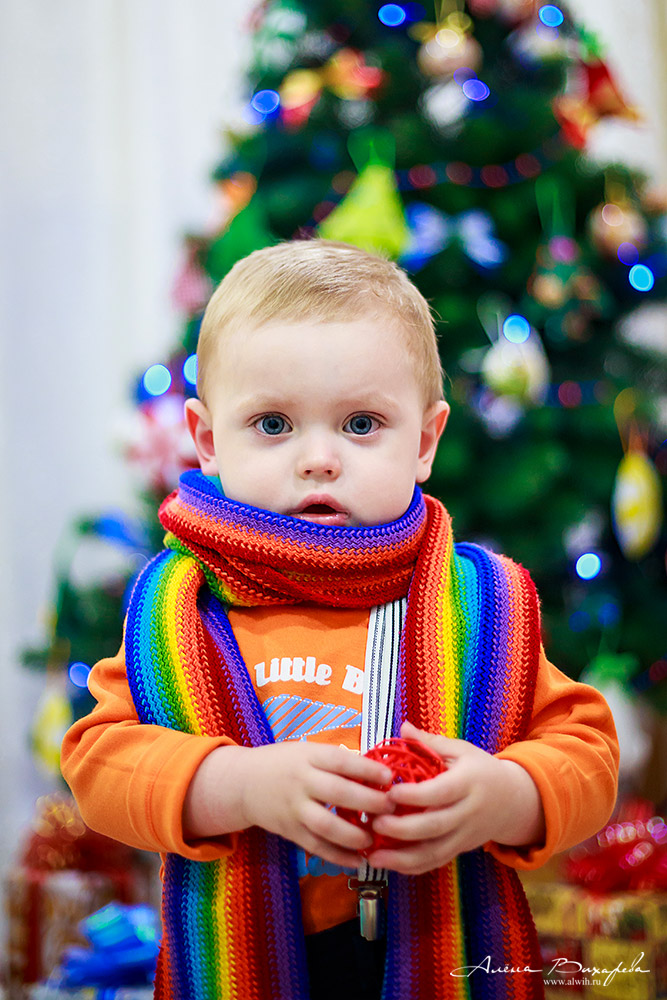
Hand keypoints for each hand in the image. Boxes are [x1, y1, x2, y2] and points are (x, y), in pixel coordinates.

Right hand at [184, 741, 394, 869]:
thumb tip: (378, 772)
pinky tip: (358, 861)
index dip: (366, 769)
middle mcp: (301, 782)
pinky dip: (338, 857)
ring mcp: (294, 809)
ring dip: (354, 835)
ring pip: (326, 826)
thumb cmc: (286, 763)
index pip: (340, 761)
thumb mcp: (308, 752)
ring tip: (374, 838)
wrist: (244, 783)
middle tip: (391, 808)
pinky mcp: (290, 832)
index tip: (389, 776)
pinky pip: (316, 847)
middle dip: (368, 802)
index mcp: (308, 757)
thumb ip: (337, 762)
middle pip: (337, 793)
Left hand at [365, 721, 544, 874]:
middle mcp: (468, 812)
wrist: (513, 800)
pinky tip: (388, 864)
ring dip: (402, 858)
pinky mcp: (460, 849)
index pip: (441, 792)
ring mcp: (465, 835)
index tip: (390, 793)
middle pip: (435, 826)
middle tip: (374, 823)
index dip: (415, 795)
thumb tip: (403, 728)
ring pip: (434, 852)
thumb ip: (431, 742)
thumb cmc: (480, 770)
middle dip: (403, 829)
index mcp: (468, 782)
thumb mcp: (461, 750)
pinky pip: (436, 862)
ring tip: (374, 856)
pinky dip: (412, 867)